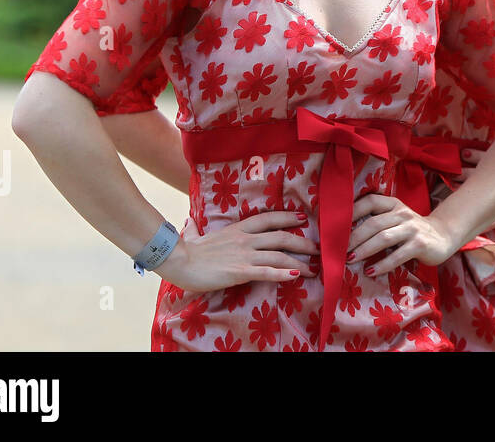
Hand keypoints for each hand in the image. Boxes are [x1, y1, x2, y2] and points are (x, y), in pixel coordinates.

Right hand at [157, 210, 318, 291]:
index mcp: (238, 229)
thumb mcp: (200, 236)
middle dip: (302, 242)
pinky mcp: (240, 271)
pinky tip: (296, 276)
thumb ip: (203, 231)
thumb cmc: (188, 251)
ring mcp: (244, 255)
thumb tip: (192, 225)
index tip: (302, 217)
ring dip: (299, 262)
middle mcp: (245, 239)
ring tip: (312, 268)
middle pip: (281, 236)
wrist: (178, 261)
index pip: (268, 218)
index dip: (287, 217)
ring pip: (279, 255)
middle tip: (317, 248)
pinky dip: (283, 273)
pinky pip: (266, 272)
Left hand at [347, 194, 457, 276]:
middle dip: (353, 238)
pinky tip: (370, 271)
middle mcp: (403, 214)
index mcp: (394, 204)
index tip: (335, 226)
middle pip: (373, 223)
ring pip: (383, 238)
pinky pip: (397, 255)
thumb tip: (344, 235)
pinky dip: (382, 264)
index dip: (352, 211)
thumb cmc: (411, 230)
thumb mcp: (396, 219)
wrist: (443, 236)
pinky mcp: (420, 245)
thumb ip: (377, 221)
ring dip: (364, 250)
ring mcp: (412, 229)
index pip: (370, 201)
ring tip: (350, 260)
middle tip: (338, 250)